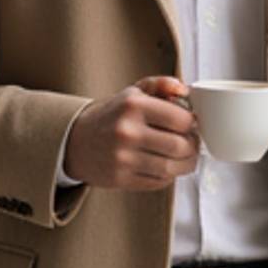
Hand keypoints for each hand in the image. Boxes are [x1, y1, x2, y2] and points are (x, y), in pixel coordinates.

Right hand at [65, 76, 201, 191]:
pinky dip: (168, 176)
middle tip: (192, 144)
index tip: (190, 126)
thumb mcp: (132, 93)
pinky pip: (158, 182)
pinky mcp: (120, 179)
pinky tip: (164, 167)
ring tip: (184, 159)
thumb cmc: (110, 116)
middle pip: (180, 146)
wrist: (74, 140)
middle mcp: (127, 131)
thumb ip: (160, 85)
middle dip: (193, 147)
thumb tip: (184, 90)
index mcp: (133, 106)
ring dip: (185, 165)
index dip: (192, 124)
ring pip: (172, 168)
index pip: (181, 119)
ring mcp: (123, 158)